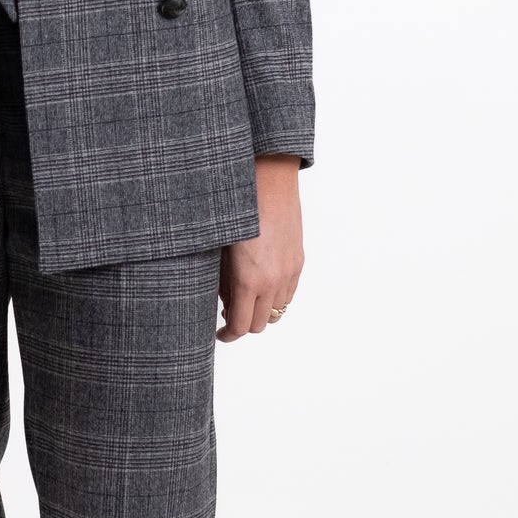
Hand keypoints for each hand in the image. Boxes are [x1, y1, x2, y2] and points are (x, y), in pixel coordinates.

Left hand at [217, 155, 303, 341]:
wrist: (267, 182)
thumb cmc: (235, 211)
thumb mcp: (219, 250)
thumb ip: (221, 282)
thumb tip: (223, 303)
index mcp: (248, 280)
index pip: (241, 326)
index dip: (228, 335)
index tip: (219, 334)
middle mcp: (272, 281)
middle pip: (260, 324)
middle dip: (243, 324)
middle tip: (228, 314)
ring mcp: (289, 272)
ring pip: (278, 311)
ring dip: (261, 311)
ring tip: (245, 298)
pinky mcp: (298, 261)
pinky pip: (289, 293)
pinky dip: (276, 297)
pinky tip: (262, 285)